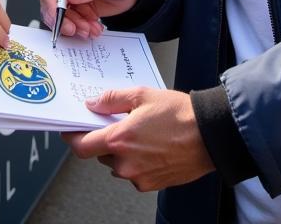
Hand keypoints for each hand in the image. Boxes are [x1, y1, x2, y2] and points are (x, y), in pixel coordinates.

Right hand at [36, 0, 143, 39]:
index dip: (49, 2)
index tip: (57, 16)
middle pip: (52, 5)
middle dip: (62, 19)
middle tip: (74, 30)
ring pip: (64, 17)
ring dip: (75, 26)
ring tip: (90, 30)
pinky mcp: (83, 10)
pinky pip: (76, 23)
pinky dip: (83, 29)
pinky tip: (95, 29)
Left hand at [65, 88, 213, 191]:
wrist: (209, 136)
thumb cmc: (179, 114)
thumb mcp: (142, 95)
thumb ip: (112, 99)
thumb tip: (92, 104)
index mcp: (120, 139)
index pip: (83, 146)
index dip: (73, 137)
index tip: (71, 130)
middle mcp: (125, 163)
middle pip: (101, 153)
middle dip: (106, 138)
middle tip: (119, 121)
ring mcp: (138, 177)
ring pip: (117, 164)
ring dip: (122, 150)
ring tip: (142, 131)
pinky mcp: (151, 184)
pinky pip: (134, 172)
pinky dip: (137, 160)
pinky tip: (152, 144)